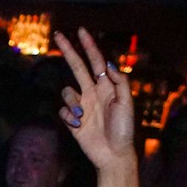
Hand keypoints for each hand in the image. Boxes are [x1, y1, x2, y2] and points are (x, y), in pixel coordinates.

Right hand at [53, 28, 136, 169]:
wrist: (114, 154)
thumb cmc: (124, 129)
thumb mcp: (127, 102)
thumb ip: (119, 81)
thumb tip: (107, 64)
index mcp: (106, 87)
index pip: (95, 61)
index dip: (88, 46)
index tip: (81, 31)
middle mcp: (93, 93)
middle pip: (77, 67)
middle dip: (69, 51)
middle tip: (59, 35)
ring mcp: (82, 106)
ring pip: (67, 92)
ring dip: (71, 101)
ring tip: (81, 115)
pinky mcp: (73, 121)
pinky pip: (63, 111)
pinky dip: (68, 116)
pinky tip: (78, 125)